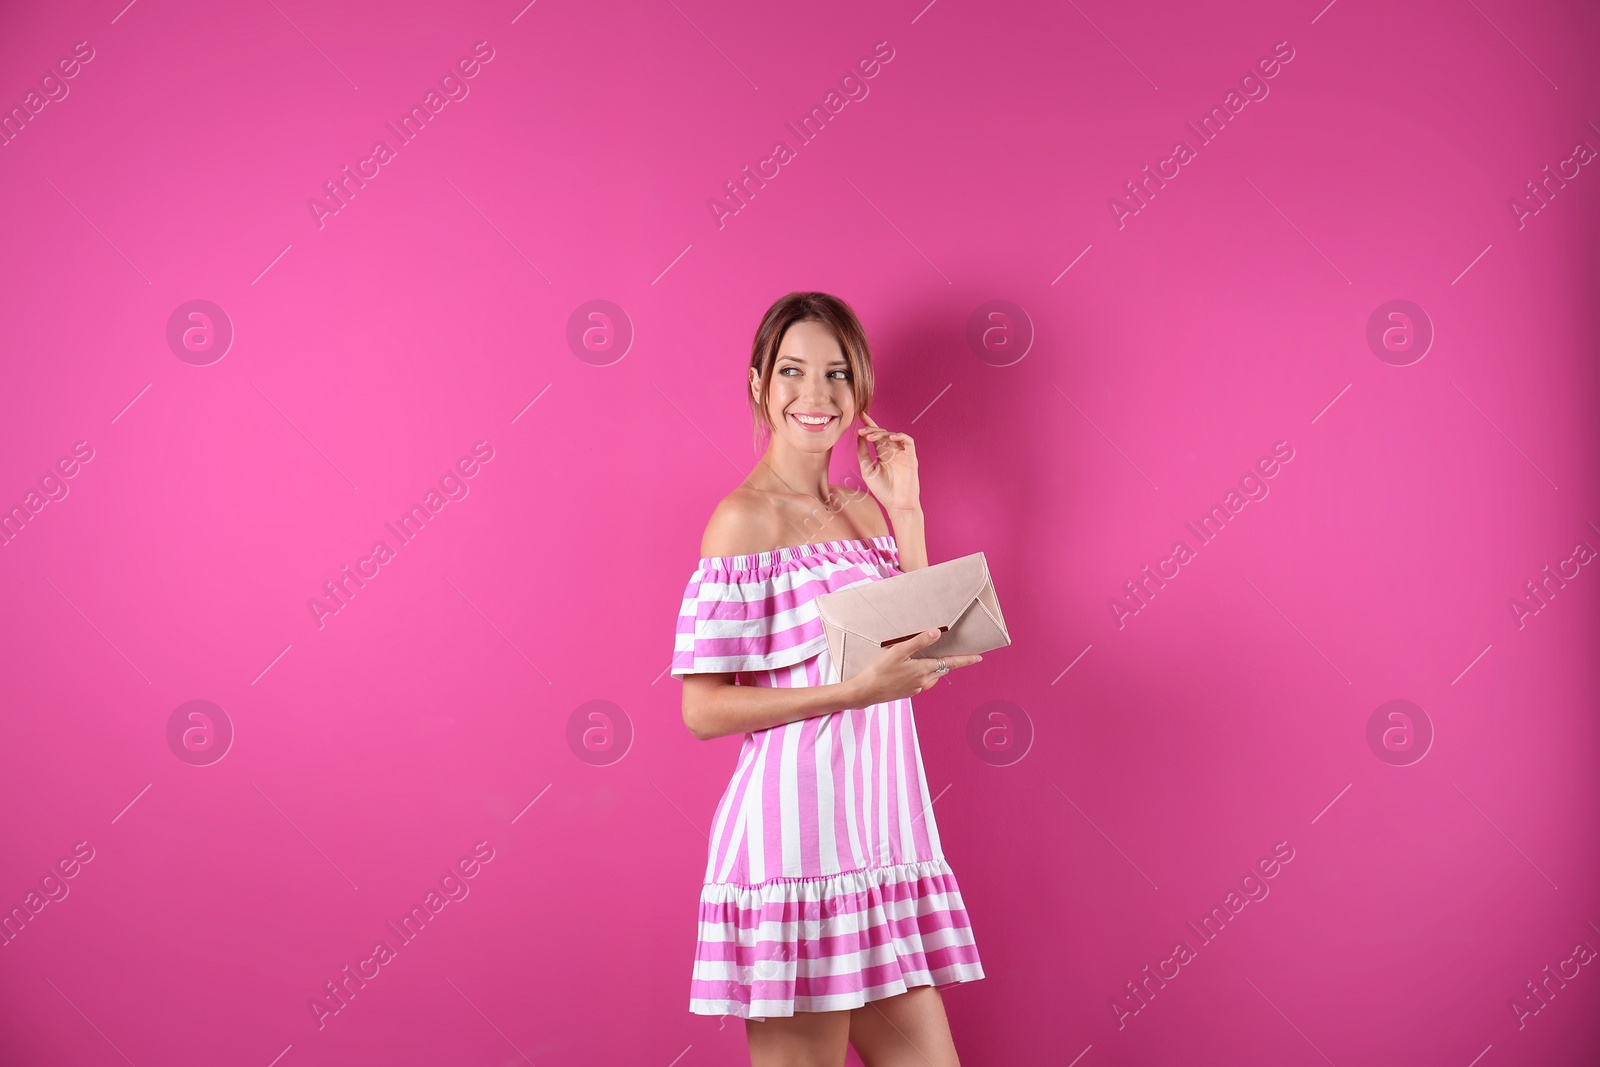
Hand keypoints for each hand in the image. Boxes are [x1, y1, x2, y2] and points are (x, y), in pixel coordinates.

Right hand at [846, 627, 983, 706]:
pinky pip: (921, 682)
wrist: (865, 692)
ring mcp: (915, 689)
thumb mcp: (898, 651)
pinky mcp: (907, 693)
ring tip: (927, 659)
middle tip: (951, 654)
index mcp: (923, 670)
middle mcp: (923, 681)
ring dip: (933, 669)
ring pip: (932, 677)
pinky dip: (922, 675)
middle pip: (941, 670)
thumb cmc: (879, 670)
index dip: (965, 660)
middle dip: (948, 662)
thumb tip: (936, 633)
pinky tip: (911, 670)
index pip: (950, 663)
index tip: (979, 658)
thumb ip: (918, 642)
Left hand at [855, 412, 920, 512]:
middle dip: (872, 430)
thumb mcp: (867, 470)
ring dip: (882, 434)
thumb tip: (859, 437)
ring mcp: (902, 454)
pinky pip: (908, 442)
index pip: (876, 436)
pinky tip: (890, 437)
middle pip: (883, 434)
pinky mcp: (911, 457)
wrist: (897, 505)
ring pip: (893, 436)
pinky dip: (900, 437)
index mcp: (882, 454)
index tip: (861, 414)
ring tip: (870, 437)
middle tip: (862, 431)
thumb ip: (863, 454)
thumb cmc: (883, 490)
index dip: (870, 424)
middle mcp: (893, 452)